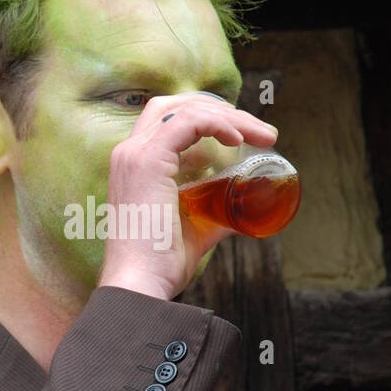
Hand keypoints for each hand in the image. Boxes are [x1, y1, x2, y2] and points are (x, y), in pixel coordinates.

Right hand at [96, 92, 277, 300]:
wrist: (139, 285)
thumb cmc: (161, 265)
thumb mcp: (196, 230)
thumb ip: (217, 215)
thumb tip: (247, 210)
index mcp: (135, 165)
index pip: (170, 120)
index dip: (210, 118)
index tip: (246, 136)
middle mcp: (129, 152)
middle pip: (177, 105)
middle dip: (223, 110)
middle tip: (260, 131)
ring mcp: (135, 154)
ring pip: (186, 108)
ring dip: (230, 116)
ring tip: (262, 134)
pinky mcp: (147, 161)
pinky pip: (188, 122)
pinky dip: (217, 123)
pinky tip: (238, 139)